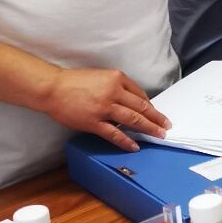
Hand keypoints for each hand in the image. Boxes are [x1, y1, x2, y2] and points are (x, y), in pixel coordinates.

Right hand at [40, 68, 170, 151]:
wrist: (53, 88)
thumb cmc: (76, 81)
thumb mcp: (102, 76)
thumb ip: (117, 87)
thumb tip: (132, 102)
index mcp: (117, 78)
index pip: (140, 94)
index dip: (150, 106)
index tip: (157, 113)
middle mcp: (114, 92)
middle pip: (141, 107)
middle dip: (156, 118)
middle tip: (167, 126)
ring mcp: (104, 108)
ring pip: (132, 120)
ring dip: (148, 128)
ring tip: (158, 135)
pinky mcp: (94, 122)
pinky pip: (114, 134)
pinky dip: (126, 141)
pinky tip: (135, 146)